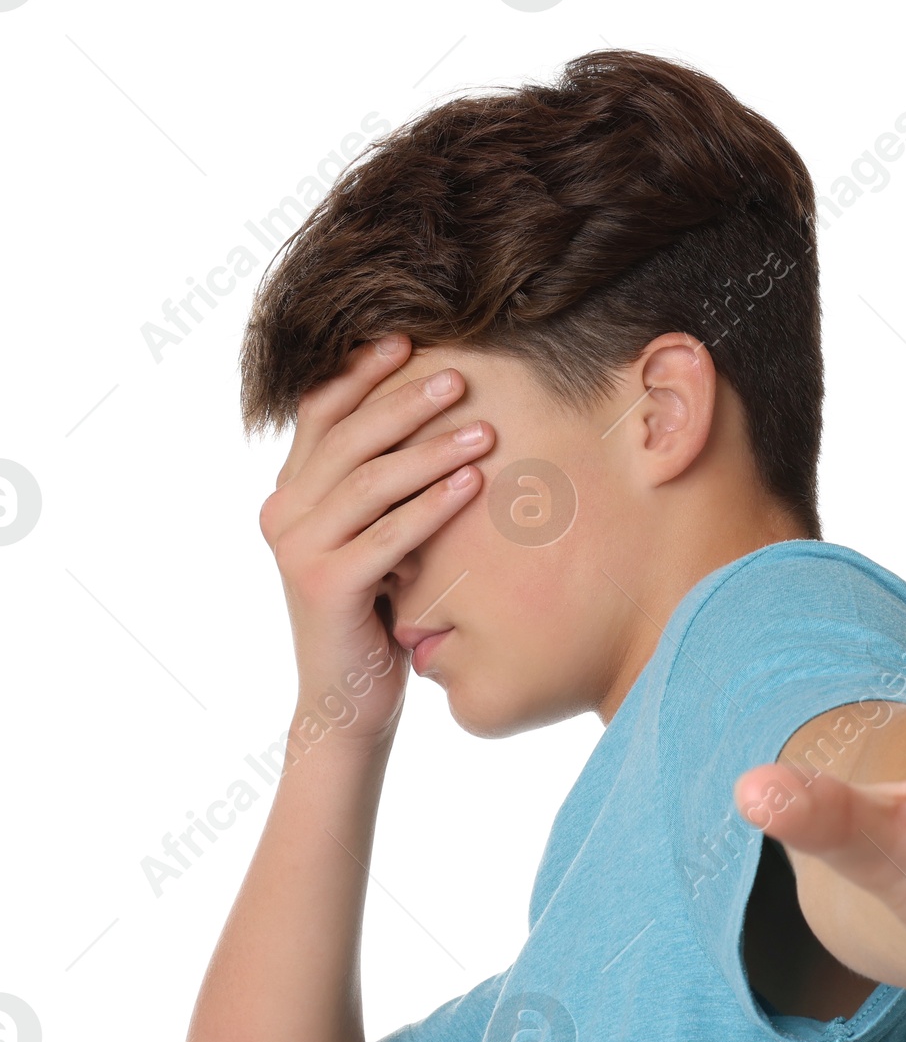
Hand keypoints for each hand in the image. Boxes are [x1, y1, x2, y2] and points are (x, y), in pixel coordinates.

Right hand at [257, 335, 495, 745]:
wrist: (347, 702)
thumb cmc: (375, 618)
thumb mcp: (374, 544)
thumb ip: (380, 493)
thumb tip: (439, 422)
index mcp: (290, 493)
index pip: (322, 414)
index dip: (362, 374)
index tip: (410, 339)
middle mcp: (283, 513)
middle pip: (348, 438)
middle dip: (406, 402)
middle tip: (461, 376)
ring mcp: (298, 548)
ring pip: (369, 481)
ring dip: (430, 450)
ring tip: (485, 429)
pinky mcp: (325, 585)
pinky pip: (388, 534)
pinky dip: (432, 505)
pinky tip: (472, 483)